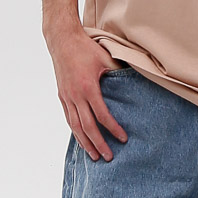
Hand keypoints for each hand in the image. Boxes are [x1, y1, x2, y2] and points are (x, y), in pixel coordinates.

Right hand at [48, 28, 128, 161]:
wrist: (62, 40)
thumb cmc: (86, 48)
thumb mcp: (106, 59)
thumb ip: (118, 73)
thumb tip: (136, 83)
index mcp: (88, 87)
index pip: (102, 115)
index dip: (113, 129)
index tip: (122, 139)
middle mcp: (75, 95)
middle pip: (87, 126)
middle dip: (98, 144)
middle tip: (108, 157)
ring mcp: (67, 97)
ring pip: (75, 126)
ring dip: (85, 143)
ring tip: (94, 156)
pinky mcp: (62, 96)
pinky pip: (69, 119)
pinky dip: (75, 132)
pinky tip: (82, 140)